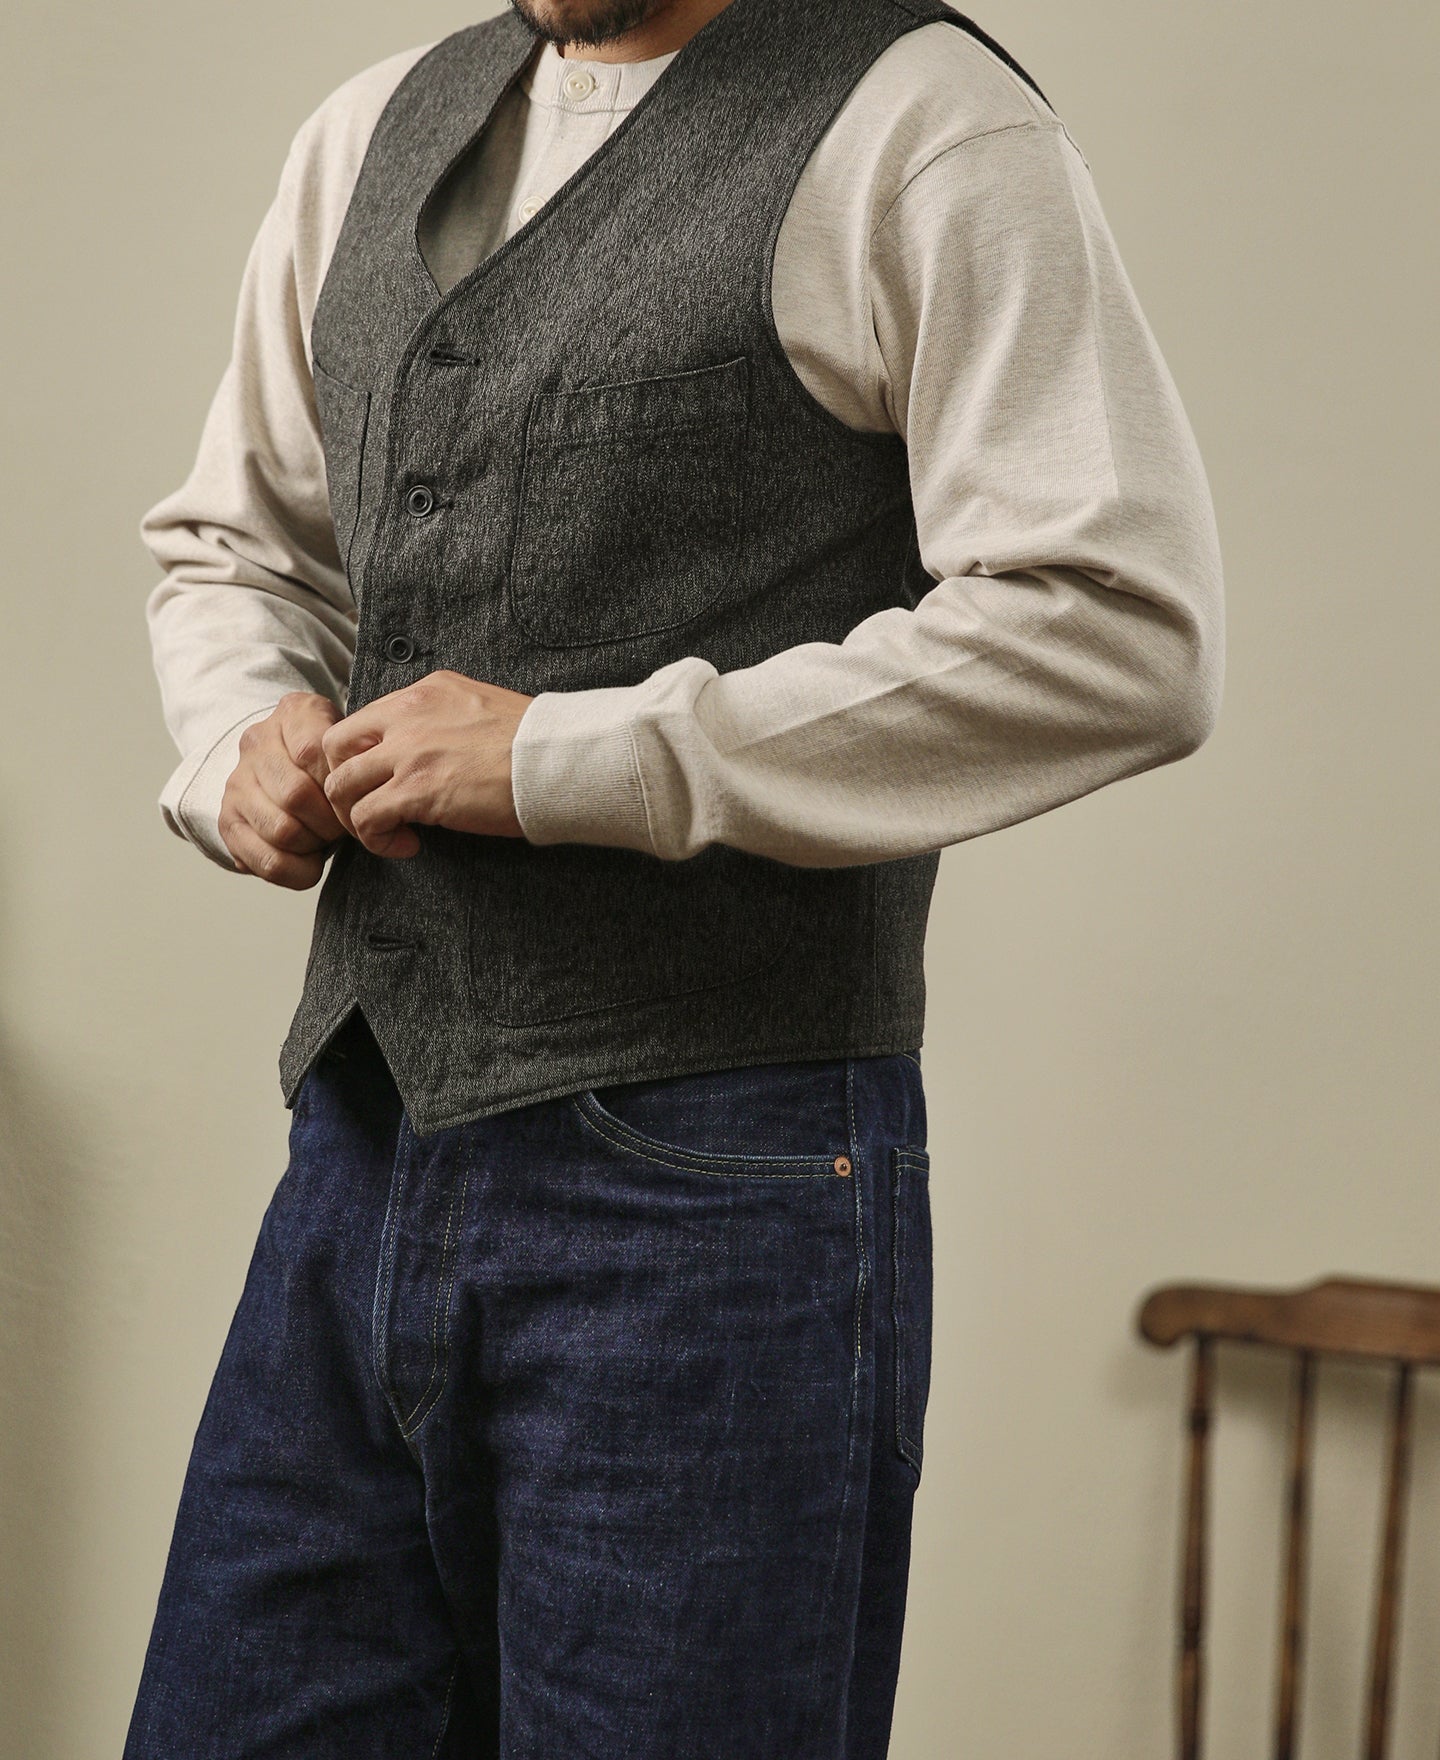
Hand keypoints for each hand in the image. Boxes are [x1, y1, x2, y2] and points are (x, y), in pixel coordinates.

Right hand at [219, 692, 347, 888]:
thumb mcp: (353, 746)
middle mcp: (258, 742)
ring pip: (282, 830)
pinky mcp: (228, 820)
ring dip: (314, 846)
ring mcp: (237, 781)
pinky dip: (297, 872)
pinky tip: (310, 863)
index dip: (340, 786)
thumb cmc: (334, 763)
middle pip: (296, 795)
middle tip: (344, 827)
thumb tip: (392, 821)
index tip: (358, 800)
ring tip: (325, 839)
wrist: (286, 770)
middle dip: (331, 822)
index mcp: (294, 713)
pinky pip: (266, 860)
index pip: (313, 751)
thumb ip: (365, 766)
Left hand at [320, 669, 532, 858]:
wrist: (560, 758)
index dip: (363, 758)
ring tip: (387, 833)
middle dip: (343, 783)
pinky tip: (406, 845)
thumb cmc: (537, 742)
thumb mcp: (482, 707)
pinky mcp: (418, 791)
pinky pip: (367, 819)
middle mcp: (407, 715)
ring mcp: (409, 752)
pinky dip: (377, 840)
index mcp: (425, 692)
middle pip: (335, 746)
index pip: (364, 719)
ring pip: (341, 785)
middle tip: (369, 808)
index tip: (384, 783)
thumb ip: (447, 719)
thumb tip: (435, 750)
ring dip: (355, 817)